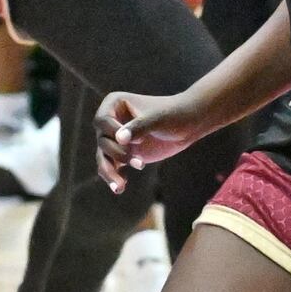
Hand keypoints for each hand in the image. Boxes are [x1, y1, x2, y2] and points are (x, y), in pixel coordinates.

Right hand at [96, 90, 210, 190]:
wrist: (188, 124)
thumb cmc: (172, 114)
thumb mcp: (157, 119)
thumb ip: (139, 127)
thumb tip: (119, 139)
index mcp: (114, 103)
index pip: (102, 121)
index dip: (115, 133)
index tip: (138, 141)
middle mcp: (111, 121)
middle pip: (102, 141)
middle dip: (118, 154)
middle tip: (140, 163)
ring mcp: (116, 138)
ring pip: (103, 157)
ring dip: (110, 172)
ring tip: (120, 187)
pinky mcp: (123, 153)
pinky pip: (111, 167)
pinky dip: (115, 177)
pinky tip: (121, 188)